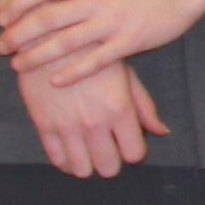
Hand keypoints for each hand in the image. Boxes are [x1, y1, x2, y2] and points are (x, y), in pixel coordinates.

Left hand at [0, 0, 204, 88]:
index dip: (20, 3)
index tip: (2, 17)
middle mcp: (95, 1)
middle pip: (47, 17)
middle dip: (19, 34)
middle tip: (1, 47)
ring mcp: (110, 22)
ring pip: (65, 41)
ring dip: (37, 55)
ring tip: (18, 66)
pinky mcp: (128, 41)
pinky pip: (94, 61)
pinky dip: (72, 72)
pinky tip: (55, 81)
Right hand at [22, 57, 163, 179]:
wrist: (50, 34)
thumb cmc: (93, 51)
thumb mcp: (125, 74)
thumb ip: (143, 106)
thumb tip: (161, 131)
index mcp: (119, 107)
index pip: (134, 154)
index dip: (133, 151)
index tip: (127, 143)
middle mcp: (94, 121)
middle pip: (109, 168)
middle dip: (111, 161)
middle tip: (108, 148)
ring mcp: (67, 125)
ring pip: (82, 170)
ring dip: (88, 163)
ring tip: (88, 150)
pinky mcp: (43, 124)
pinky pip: (57, 159)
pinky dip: (66, 161)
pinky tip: (71, 149)